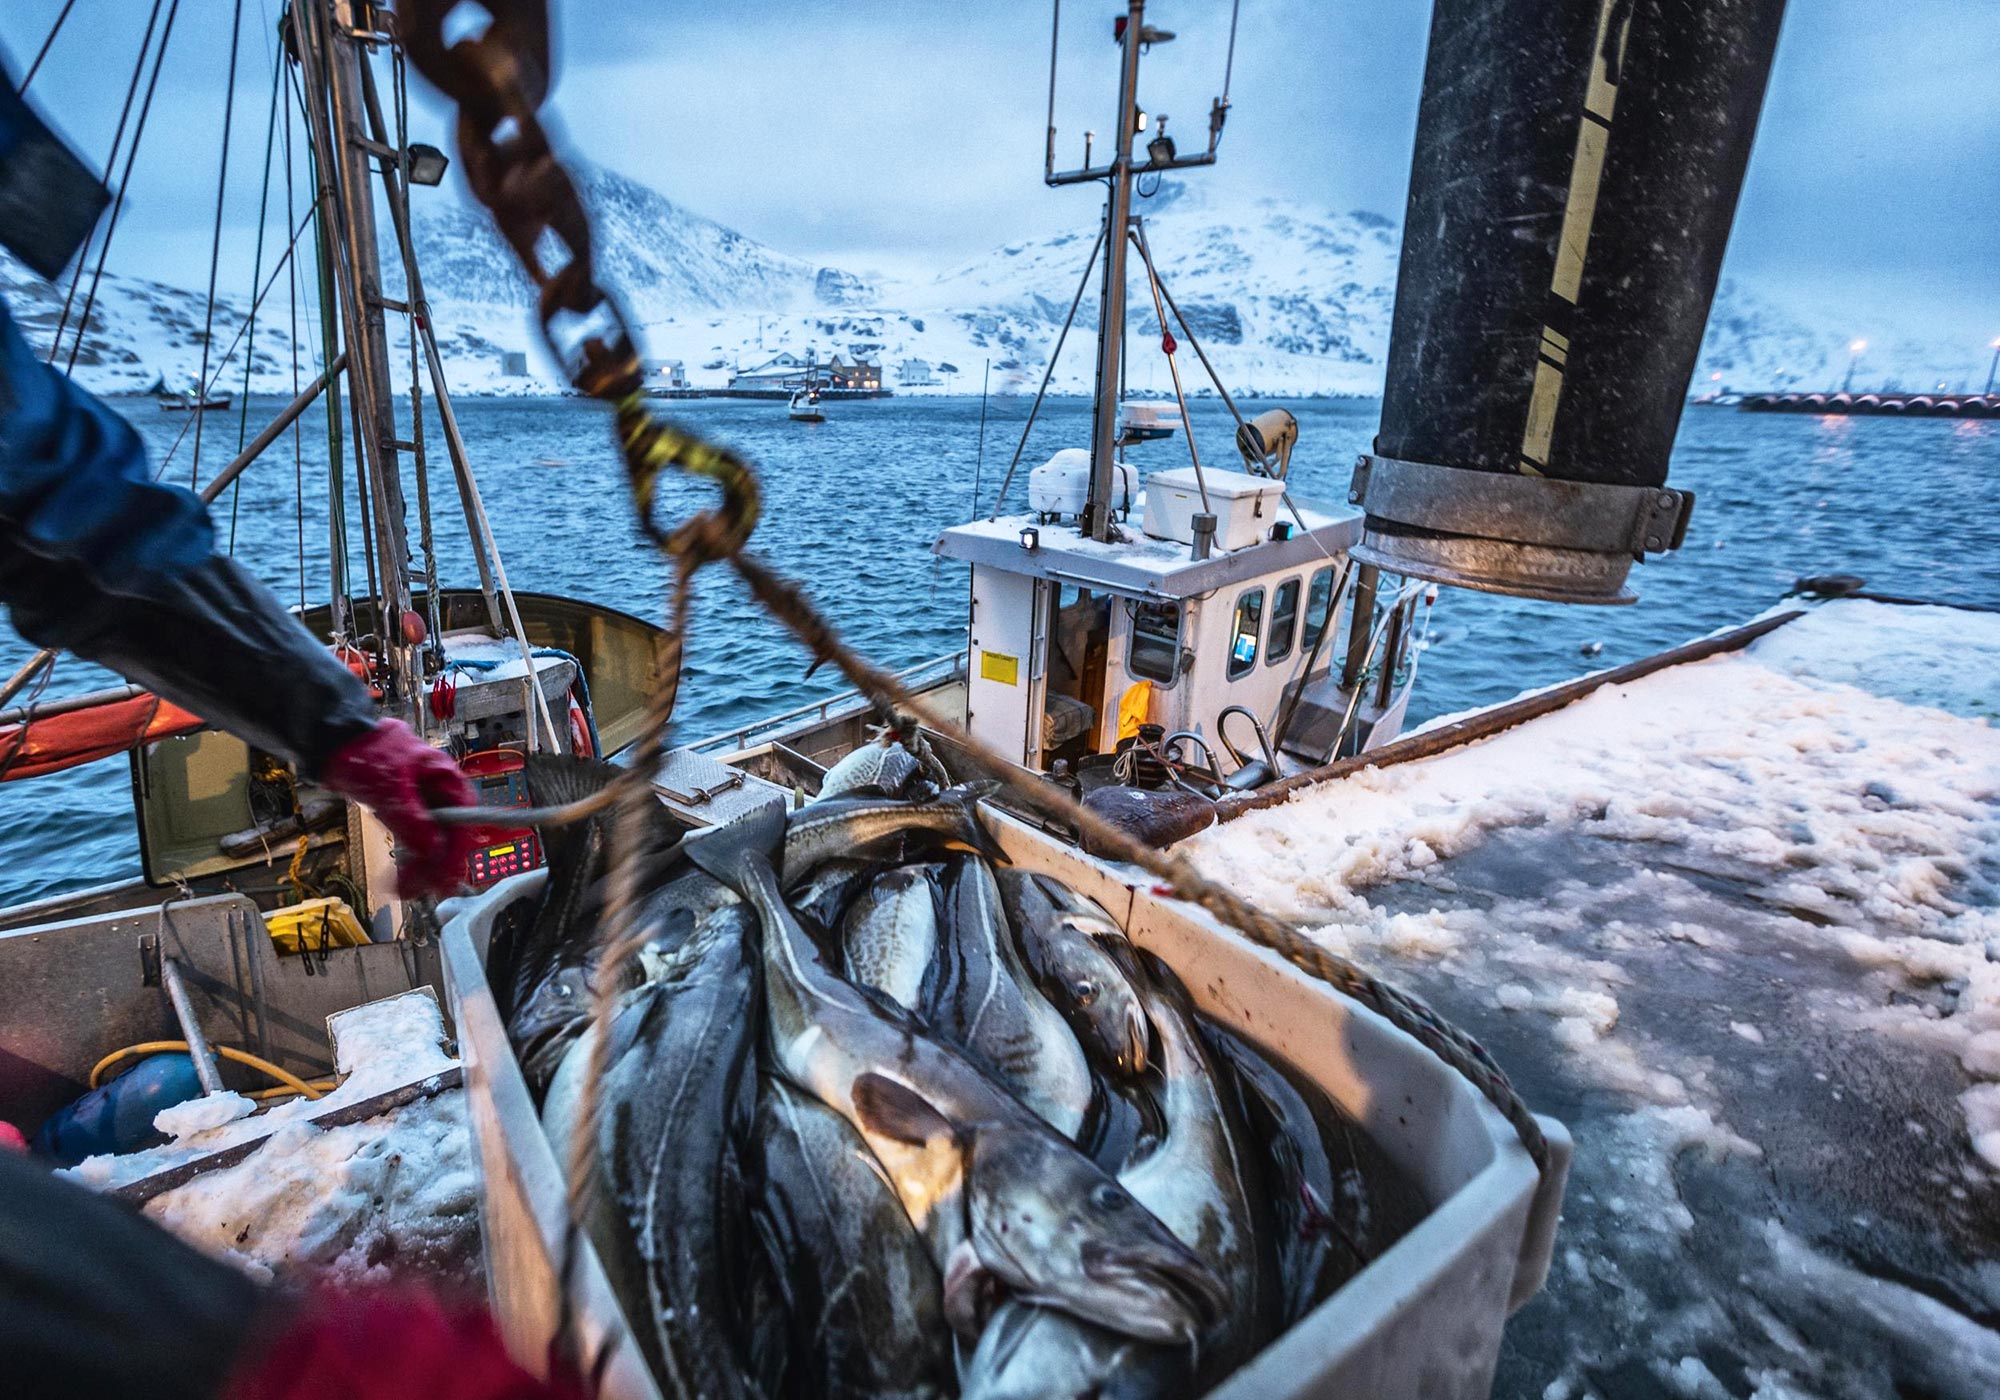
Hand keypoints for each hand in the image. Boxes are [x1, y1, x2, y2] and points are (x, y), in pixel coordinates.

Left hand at [320, 719, 477, 899]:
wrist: (335, 741)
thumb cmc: (367, 750)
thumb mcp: (392, 788)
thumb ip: (412, 820)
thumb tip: (432, 849)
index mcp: (447, 780)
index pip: (465, 822)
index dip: (457, 853)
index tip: (447, 877)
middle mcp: (439, 793)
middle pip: (449, 837)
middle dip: (435, 866)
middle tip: (421, 890)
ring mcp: (423, 804)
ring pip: (431, 843)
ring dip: (420, 867)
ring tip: (403, 888)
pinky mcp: (405, 812)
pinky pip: (413, 841)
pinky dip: (407, 859)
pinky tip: (398, 876)